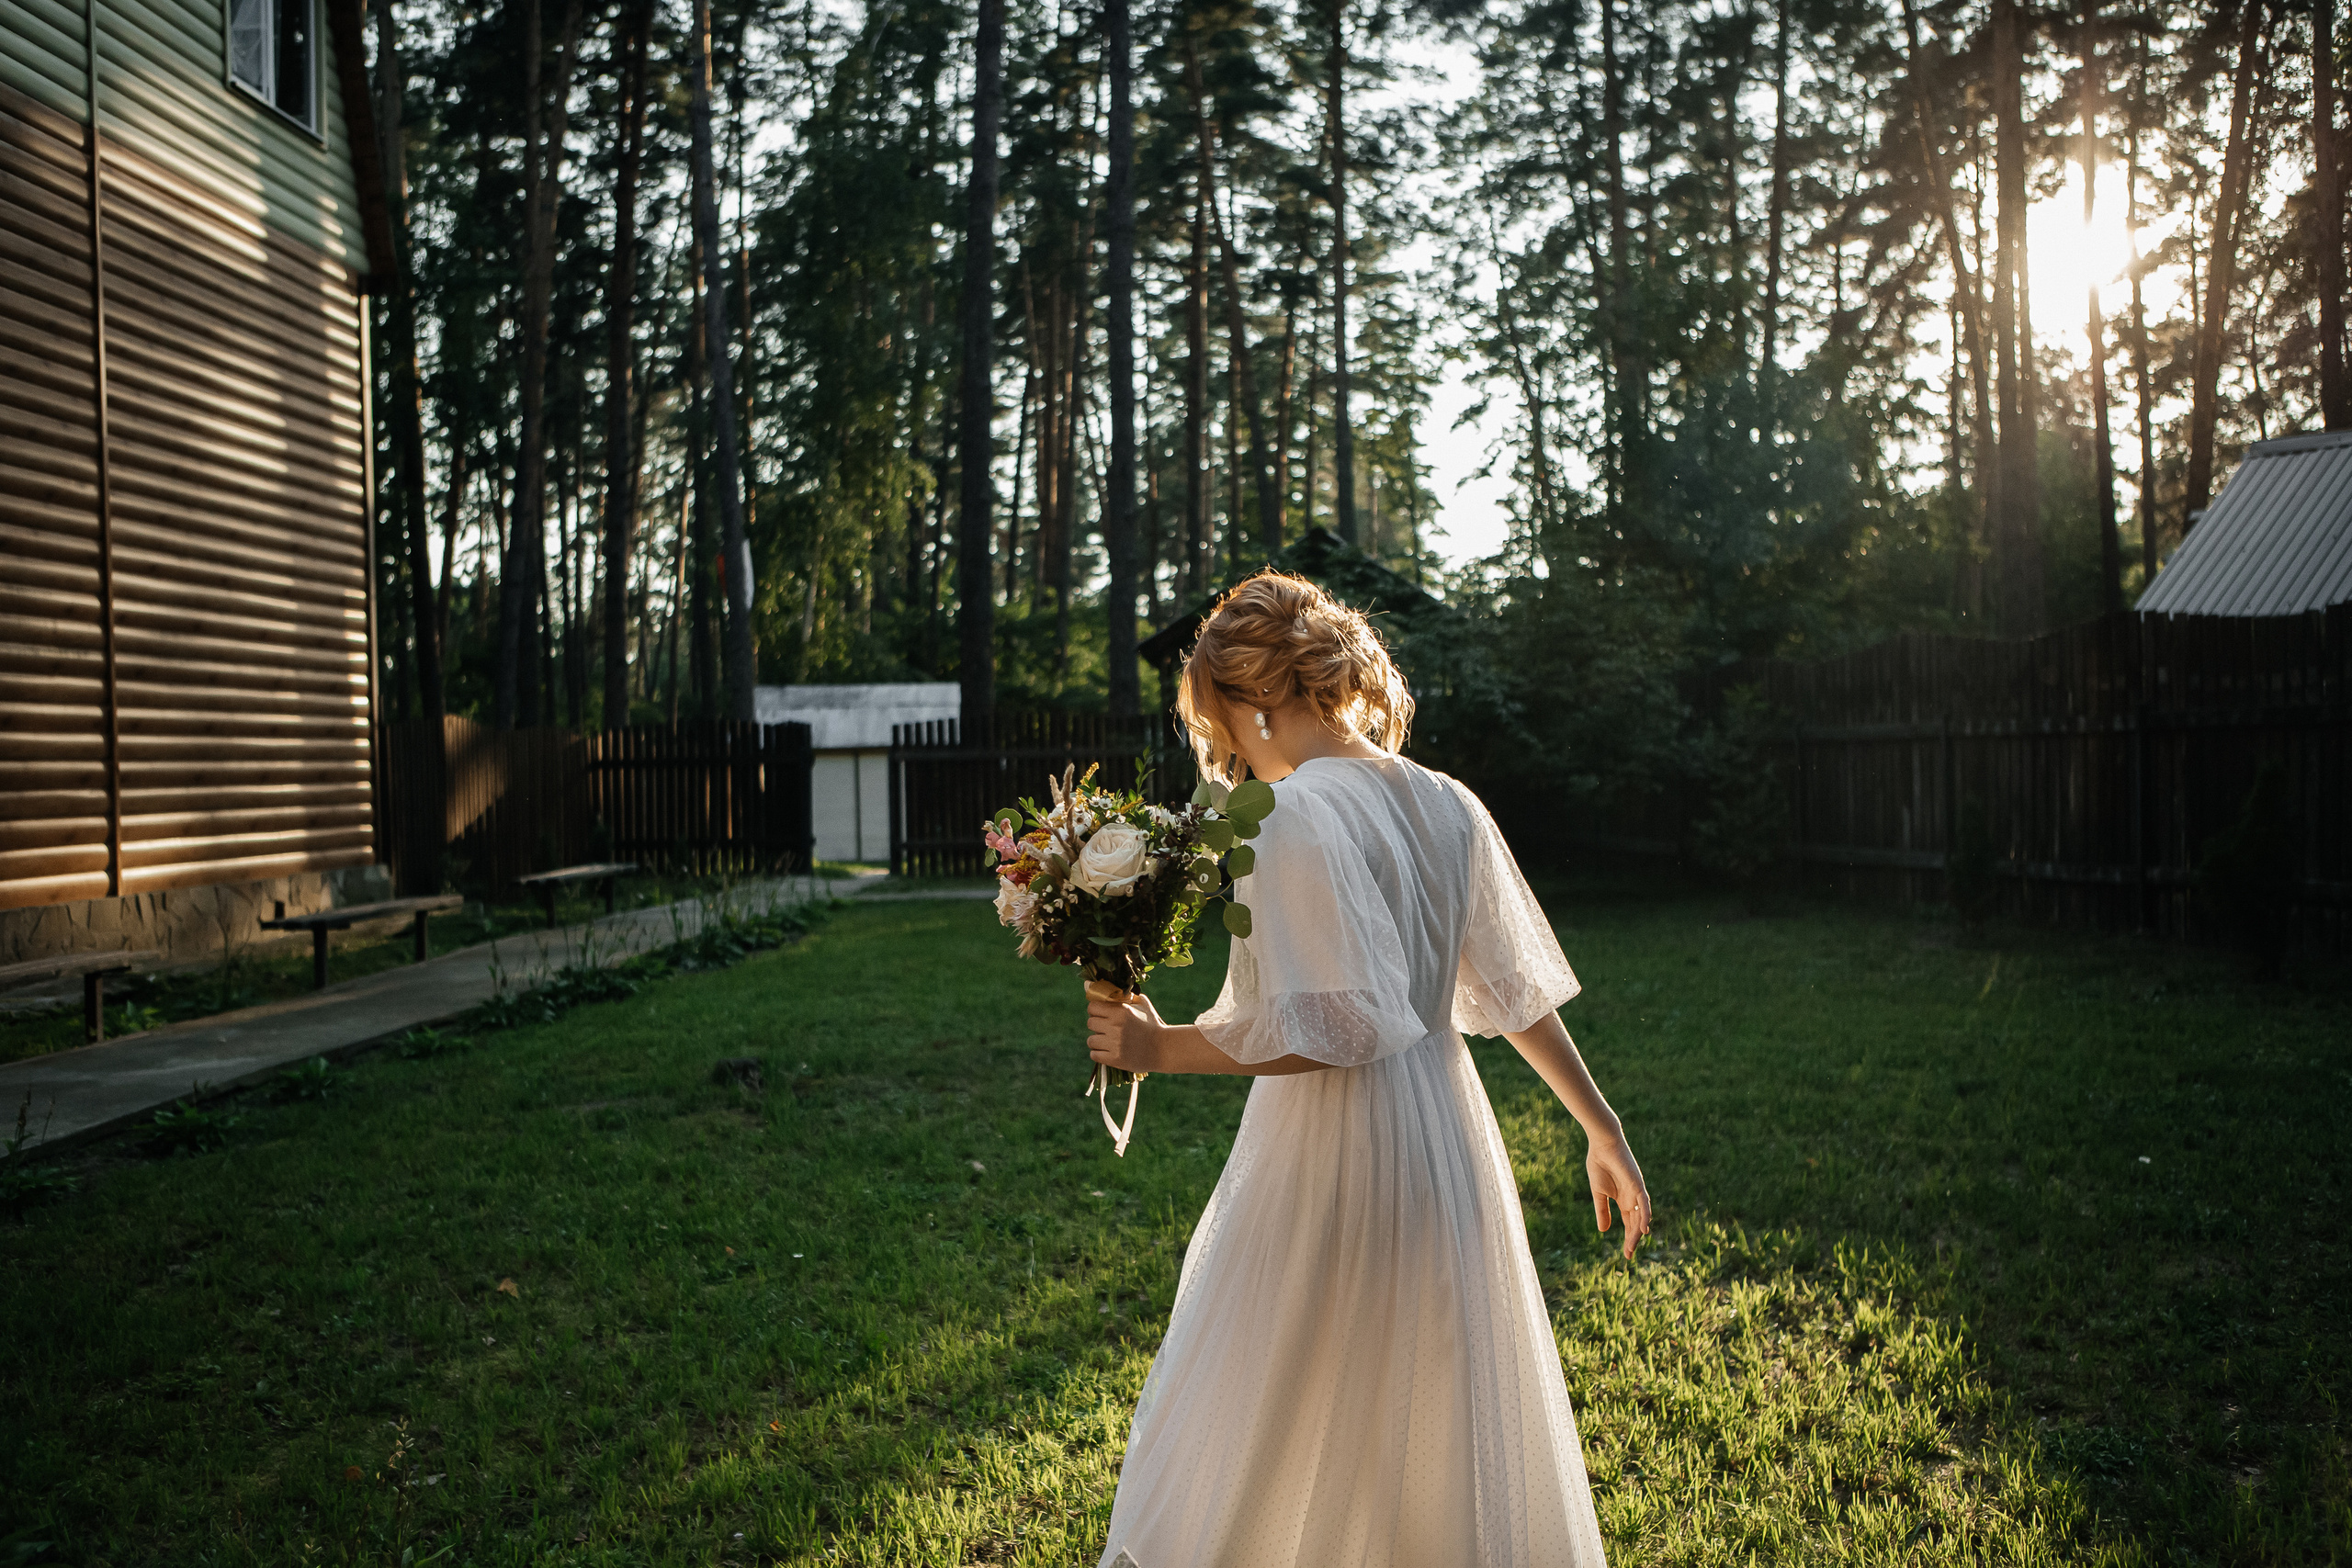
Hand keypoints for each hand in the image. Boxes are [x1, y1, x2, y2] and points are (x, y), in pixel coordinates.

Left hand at [1086, 983, 1166, 1075]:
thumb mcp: (1144, 1006)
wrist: (1164, 1049)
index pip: (1092, 1007)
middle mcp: (1115, 1026)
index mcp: (1121, 1011)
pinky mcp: (1114, 1059)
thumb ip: (1129, 997)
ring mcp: (1114, 1043)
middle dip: (1097, 1026)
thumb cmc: (1154, 1026)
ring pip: (1090, 1040)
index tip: (1101, 1014)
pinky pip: (1094, 1055)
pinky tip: (1108, 1052)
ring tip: (1108, 1042)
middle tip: (1106, 1029)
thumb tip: (1113, 992)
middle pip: (1090, 1023)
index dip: (1095, 1010)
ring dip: (1098, 1041)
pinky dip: (1099, 1054)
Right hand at [1587, 1131, 1651, 1259]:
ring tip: (1632, 1246)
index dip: (1628, 1238)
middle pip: (1636, 1223)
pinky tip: (1643, 1229)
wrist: (1602, 1144)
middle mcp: (1633, 1198)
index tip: (1626, 1255)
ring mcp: (1637, 1191)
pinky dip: (1644, 1216)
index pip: (1629, 1223)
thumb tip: (1604, 1231)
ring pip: (1641, 1216)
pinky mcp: (1638, 1184)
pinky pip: (1644, 1203)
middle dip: (1632, 1239)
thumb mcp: (1598, 1193)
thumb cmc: (1599, 1164)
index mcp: (1624, 1199)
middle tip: (1628, 1255)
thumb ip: (1602, 1211)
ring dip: (1637, 1232)